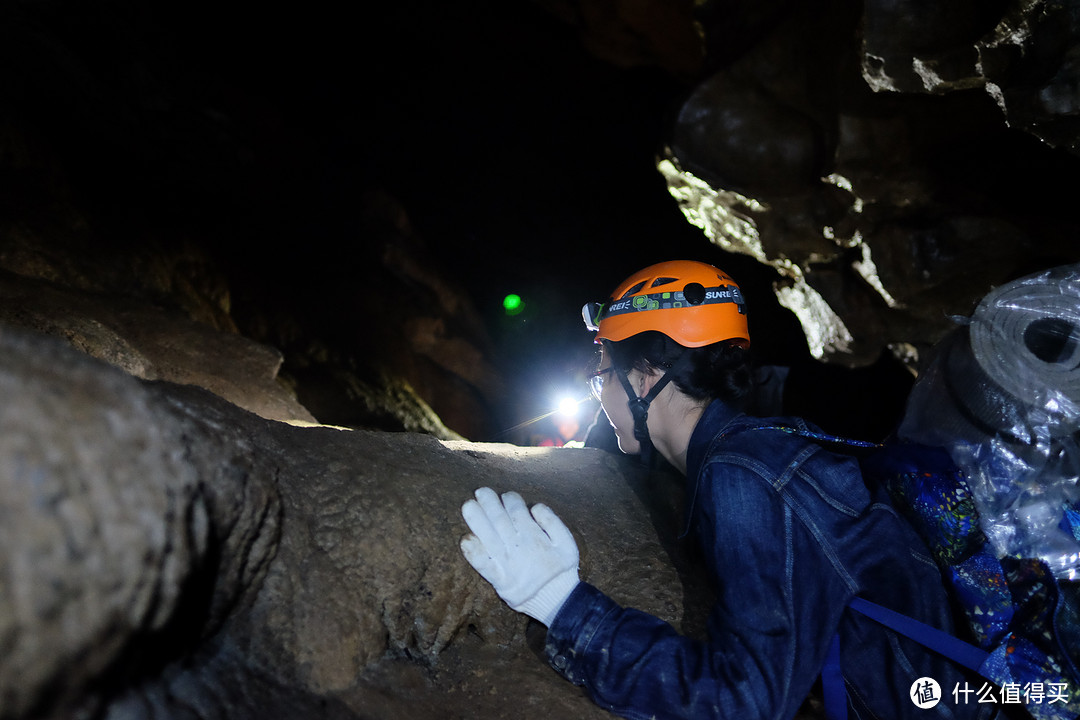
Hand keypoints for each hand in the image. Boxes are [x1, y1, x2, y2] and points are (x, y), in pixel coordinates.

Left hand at [460, 487, 579, 625]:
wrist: (557, 600)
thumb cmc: (561, 569)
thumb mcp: (567, 543)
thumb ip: (553, 522)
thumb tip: (535, 507)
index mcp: (534, 536)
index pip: (517, 511)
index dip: (510, 499)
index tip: (506, 496)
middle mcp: (518, 547)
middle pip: (500, 520)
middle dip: (489, 503)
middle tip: (481, 491)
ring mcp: (506, 563)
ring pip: (488, 537)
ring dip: (477, 520)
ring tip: (468, 505)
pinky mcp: (499, 579)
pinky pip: (483, 564)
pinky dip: (473, 552)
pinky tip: (465, 539)